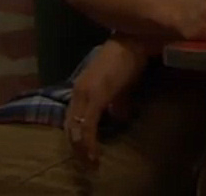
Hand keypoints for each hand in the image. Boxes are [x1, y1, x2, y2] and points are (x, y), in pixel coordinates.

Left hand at [65, 36, 149, 165]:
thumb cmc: (129, 60)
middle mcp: (78, 92)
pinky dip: (89, 140)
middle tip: (88, 163)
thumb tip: (120, 116)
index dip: (77, 139)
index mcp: (82, 90)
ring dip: (82, 148)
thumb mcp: (121, 85)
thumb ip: (118, 100)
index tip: (87, 154)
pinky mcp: (95, 95)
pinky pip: (87, 124)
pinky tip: (93, 151)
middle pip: (70, 127)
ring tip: (91, 161)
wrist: (134, 41)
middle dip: (77, 148)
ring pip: (76, 128)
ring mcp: (85, 93)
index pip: (72, 120)